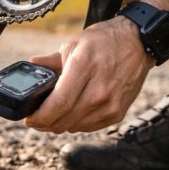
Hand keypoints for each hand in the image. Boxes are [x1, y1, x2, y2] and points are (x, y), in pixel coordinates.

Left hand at [24, 16, 153, 132]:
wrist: (139, 43)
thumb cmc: (105, 41)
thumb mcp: (74, 44)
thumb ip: (51, 61)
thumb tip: (33, 65)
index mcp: (85, 67)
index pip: (59, 103)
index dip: (40, 116)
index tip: (29, 118)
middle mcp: (100, 89)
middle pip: (64, 119)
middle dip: (45, 123)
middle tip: (36, 119)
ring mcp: (111, 103)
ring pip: (75, 126)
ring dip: (59, 125)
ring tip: (51, 117)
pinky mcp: (118, 113)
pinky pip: (89, 127)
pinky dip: (76, 124)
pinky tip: (70, 115)